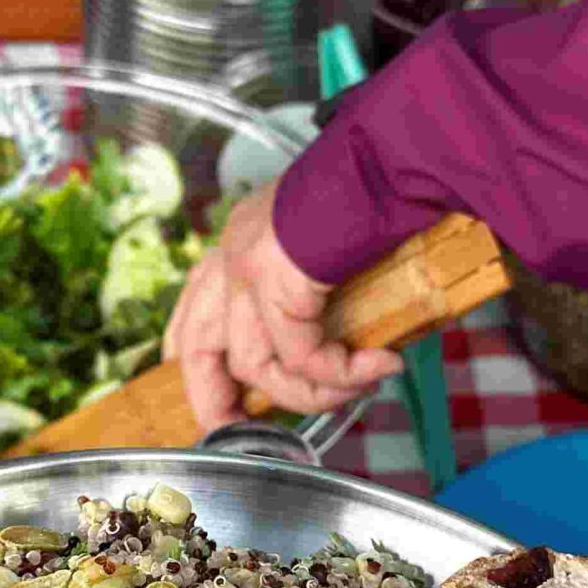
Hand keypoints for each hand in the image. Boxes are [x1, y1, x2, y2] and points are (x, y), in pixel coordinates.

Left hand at [165, 182, 400, 430]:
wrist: (395, 153)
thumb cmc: (380, 193)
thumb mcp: (333, 248)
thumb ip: (322, 295)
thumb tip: (349, 352)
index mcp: (239, 240)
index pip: (192, 314)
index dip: (193, 365)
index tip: (214, 402)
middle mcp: (231, 251)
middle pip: (196, 350)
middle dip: (215, 404)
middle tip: (247, 434)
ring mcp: (246, 264)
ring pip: (256, 365)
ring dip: (311, 394)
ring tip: (361, 388)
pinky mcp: (276, 277)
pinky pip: (301, 354)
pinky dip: (339, 373)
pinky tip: (375, 368)